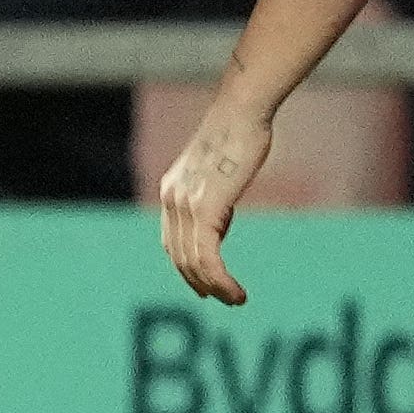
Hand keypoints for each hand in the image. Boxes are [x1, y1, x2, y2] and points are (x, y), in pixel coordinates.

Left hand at [156, 87, 275, 303]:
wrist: (242, 112)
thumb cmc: (238, 135)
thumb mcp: (217, 171)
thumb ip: (211, 197)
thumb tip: (217, 222)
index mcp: (171, 191)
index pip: (172, 242)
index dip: (186, 268)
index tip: (205, 286)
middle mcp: (171, 199)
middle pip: (179, 257)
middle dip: (201, 284)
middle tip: (226, 300)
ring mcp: (184, 204)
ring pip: (193, 262)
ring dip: (215, 287)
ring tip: (236, 300)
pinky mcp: (204, 208)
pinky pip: (207, 256)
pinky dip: (219, 280)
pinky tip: (235, 291)